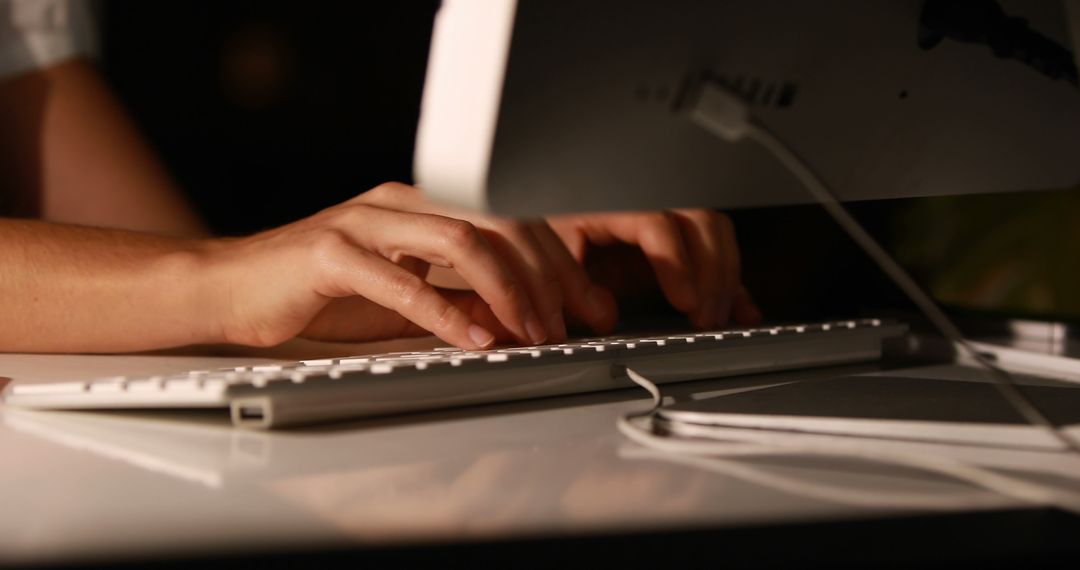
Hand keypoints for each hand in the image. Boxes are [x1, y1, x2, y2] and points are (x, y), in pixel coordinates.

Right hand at [198, 183, 758, 349]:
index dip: (558, 261)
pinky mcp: (330, 254)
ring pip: (460, 241)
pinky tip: (475, 338)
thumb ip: (453, 299)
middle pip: (498, 222)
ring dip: (509, 290)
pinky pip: (401, 281)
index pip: (508, 220)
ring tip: (534, 331)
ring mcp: (364, 223)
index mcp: (420, 206)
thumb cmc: (313, 292)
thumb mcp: (400, 295)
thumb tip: (515, 320)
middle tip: (580, 319)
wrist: (228, 288)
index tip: (588, 303)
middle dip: (551, 274)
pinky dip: (446, 312)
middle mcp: (398, 204)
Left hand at [547, 210, 760, 330]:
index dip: (677, 262)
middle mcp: (647, 208)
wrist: (545, 235)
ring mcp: (667, 224)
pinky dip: (732, 285)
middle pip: (701, 223)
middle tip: (706, 317)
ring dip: (725, 278)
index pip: (658, 222)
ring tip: (717, 318)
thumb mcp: (551, 258)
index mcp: (614, 206)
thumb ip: (575, 285)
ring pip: (716, 235)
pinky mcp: (676, 246)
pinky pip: (716, 257)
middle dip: (712, 272)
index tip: (685, 300)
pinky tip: (743, 311)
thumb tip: (604, 316)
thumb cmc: (547, 240)